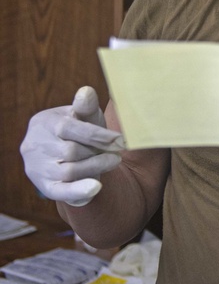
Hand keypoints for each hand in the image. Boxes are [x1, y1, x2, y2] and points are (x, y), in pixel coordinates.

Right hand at [20, 86, 123, 206]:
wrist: (68, 153)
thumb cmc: (81, 129)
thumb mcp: (84, 116)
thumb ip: (86, 107)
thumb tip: (86, 92)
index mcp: (44, 123)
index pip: (69, 128)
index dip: (97, 135)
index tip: (120, 140)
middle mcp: (34, 145)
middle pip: (70, 151)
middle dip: (97, 151)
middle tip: (117, 151)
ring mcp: (36, 167)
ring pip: (69, 171)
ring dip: (96, 167)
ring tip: (113, 161)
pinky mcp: (44, 186)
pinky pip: (61, 192)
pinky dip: (79, 191)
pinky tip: (96, 187)